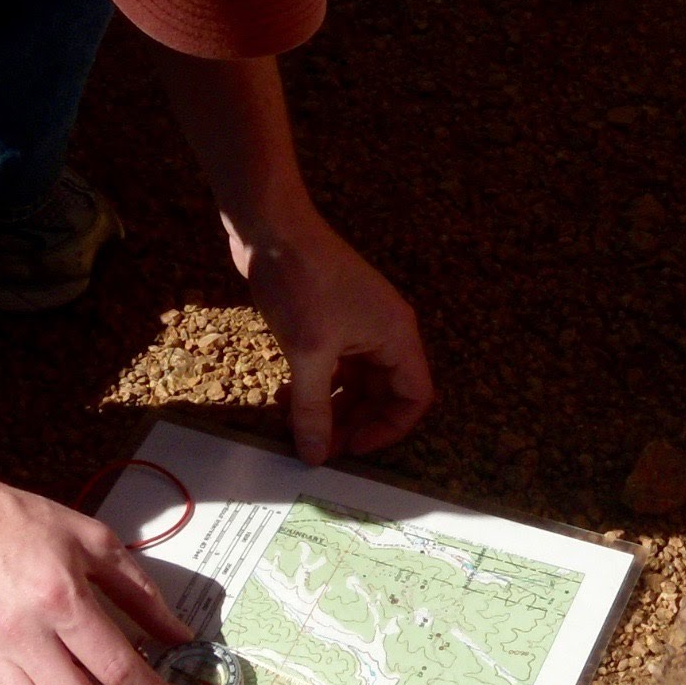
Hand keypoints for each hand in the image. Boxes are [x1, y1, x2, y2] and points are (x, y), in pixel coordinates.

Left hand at [233, 215, 433, 463]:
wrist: (271, 229)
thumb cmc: (301, 284)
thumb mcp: (307, 354)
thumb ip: (313, 409)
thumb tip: (314, 455)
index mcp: (396, 336)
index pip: (414, 397)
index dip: (388, 429)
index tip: (351, 448)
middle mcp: (385, 332)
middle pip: (382, 394)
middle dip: (351, 422)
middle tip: (316, 445)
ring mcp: (358, 325)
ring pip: (354, 382)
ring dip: (328, 405)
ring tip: (293, 422)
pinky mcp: (331, 319)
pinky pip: (334, 365)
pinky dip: (315, 384)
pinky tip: (285, 395)